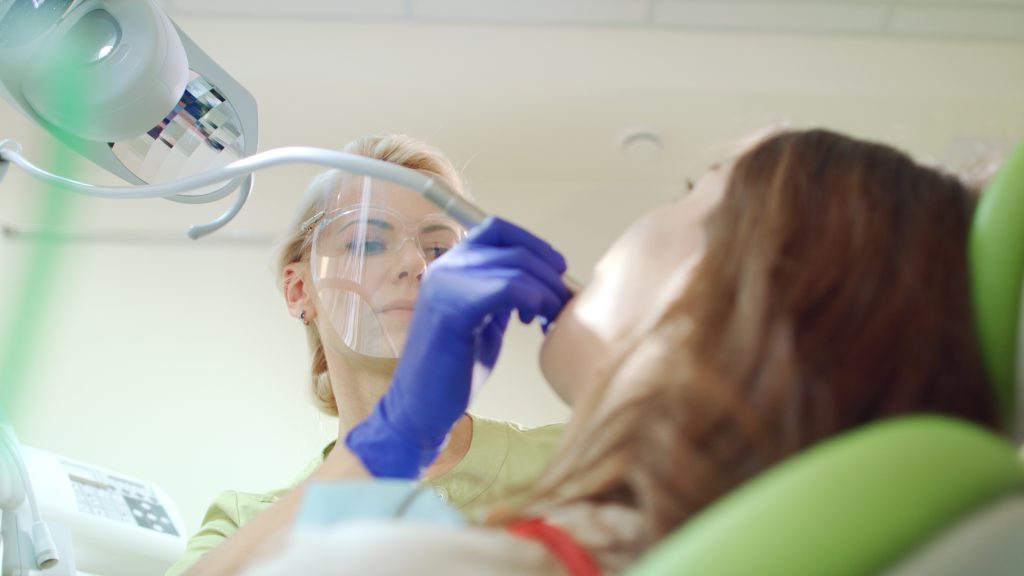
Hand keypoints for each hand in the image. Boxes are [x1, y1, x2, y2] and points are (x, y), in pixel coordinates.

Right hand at [345, 217, 570, 477]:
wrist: (420, 406)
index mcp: (451, 265)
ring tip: (547, 319)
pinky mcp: (453, 310)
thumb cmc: (455, 367)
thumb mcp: (485, 319)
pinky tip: (531, 322)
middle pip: (514, 249)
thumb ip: (504, 293)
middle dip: (549, 275)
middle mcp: (446, 267)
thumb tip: (546, 279)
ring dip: (546, 292)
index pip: (498, 229)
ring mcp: (446, 285)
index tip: (557, 270)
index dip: (535, 244)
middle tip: (561, 305)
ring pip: (516, 268)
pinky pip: (507, 289)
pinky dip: (532, 301)